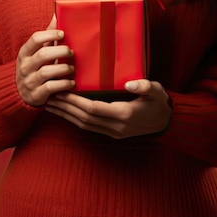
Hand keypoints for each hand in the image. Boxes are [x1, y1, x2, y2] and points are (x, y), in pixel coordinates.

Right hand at [16, 14, 74, 106]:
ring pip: (46, 72)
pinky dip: (63, 84)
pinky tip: (71, 82)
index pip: (35, 39)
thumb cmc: (34, 66)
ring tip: (72, 68)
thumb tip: (57, 14)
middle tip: (71, 52)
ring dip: (63, 68)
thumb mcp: (36, 51)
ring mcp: (29, 81)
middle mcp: (25, 66)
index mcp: (25, 52)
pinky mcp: (36, 95)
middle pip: (43, 54)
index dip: (50, 34)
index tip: (63, 34)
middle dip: (60, 51)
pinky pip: (51, 88)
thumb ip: (47, 35)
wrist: (19, 93)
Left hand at [45, 80, 170, 138]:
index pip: (94, 109)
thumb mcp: (156, 91)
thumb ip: (144, 87)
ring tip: (51, 105)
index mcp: (124, 114)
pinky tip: (66, 113)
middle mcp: (116, 126)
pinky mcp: (112, 132)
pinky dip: (75, 120)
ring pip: (84, 125)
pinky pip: (89, 127)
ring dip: (67, 116)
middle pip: (84, 118)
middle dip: (66, 108)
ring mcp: (113, 131)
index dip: (76, 102)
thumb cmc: (159, 102)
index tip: (63, 92)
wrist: (166, 122)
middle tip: (50, 96)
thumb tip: (131, 84)